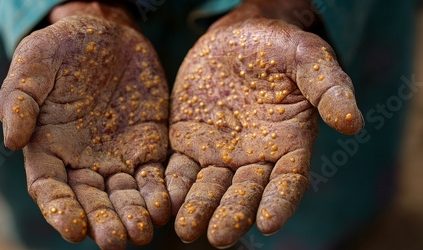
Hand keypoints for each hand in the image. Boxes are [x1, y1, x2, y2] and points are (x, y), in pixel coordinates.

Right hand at [0, 2, 169, 248]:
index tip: (73, 229)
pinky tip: (165, 207)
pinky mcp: (147, 146)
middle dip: (102, 222)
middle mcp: (82, 160)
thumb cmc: (64, 46)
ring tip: (142, 233)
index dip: (60, 210)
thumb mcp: (34, 61)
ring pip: (124, 194)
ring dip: (132, 215)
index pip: (50, 187)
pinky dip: (159, 192)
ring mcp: (116, 156)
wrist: (110, 34)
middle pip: (91, 200)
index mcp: (48, 148)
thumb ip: (19, 98)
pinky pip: (154, 174)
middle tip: (115, 241)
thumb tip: (11, 141)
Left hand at [165, 1, 363, 247]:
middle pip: (244, 193)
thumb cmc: (278, 47)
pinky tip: (164, 201)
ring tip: (187, 230)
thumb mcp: (307, 58)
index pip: (288, 182)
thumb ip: (329, 88)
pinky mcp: (189, 141)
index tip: (267, 223)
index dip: (279, 202)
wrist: (235, 37)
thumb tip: (353, 123)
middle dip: (231, 215)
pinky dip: (173, 185)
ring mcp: (220, 153)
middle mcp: (254, 157)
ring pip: (209, 186)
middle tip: (218, 237)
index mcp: (289, 145)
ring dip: (198, 208)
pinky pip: (180, 168)